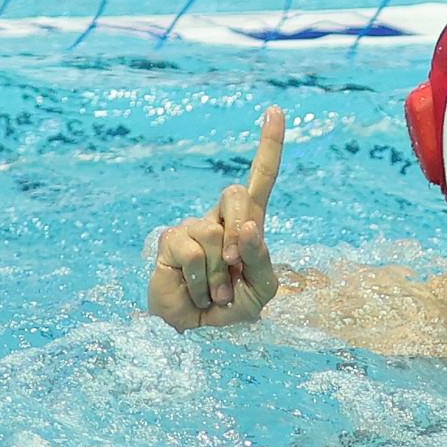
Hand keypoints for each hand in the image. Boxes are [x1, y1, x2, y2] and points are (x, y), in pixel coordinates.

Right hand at [148, 106, 285, 330]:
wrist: (201, 335)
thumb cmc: (235, 308)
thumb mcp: (262, 289)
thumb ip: (261, 258)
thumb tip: (248, 226)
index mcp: (250, 224)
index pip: (262, 178)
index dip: (269, 145)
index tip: (275, 111)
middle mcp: (221, 219)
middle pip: (238, 194)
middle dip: (242, 233)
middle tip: (236, 269)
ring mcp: (193, 228)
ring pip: (216, 234)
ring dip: (221, 275)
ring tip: (215, 293)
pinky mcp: (171, 242)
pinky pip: (195, 253)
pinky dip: (202, 281)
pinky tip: (197, 292)